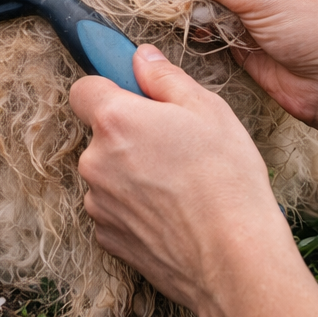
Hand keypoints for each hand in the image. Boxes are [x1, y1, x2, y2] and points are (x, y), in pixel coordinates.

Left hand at [70, 44, 288, 315]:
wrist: (234, 259)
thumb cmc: (226, 181)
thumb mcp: (208, 109)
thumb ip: (165, 77)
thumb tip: (141, 57)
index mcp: (115, 120)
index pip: (84, 90)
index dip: (109, 89)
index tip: (132, 96)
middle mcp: (95, 160)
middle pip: (100, 135)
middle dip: (129, 135)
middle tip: (174, 145)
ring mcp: (98, 203)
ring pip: (107, 173)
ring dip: (131, 173)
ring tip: (179, 185)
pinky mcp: (107, 238)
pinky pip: (114, 209)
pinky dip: (134, 208)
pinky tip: (171, 213)